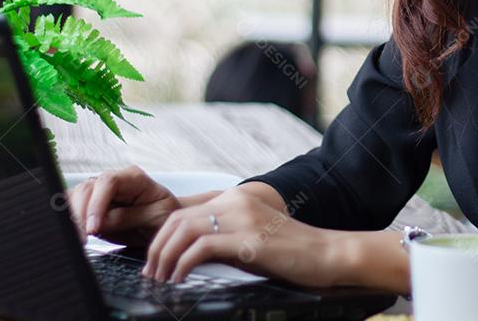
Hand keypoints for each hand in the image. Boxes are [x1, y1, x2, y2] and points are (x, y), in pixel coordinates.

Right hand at [66, 164, 180, 245]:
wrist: (163, 222)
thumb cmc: (163, 215)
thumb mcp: (155, 217)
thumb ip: (128, 217)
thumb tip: (101, 222)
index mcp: (133, 178)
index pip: (108, 181)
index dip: (97, 204)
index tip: (94, 228)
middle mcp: (113, 180)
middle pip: (86, 188)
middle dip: (80, 214)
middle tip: (82, 239)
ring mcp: (99, 191)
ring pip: (74, 197)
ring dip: (71, 218)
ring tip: (78, 240)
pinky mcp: (89, 205)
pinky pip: (71, 207)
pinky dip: (68, 220)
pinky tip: (72, 234)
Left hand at [142, 186, 336, 285]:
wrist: (327, 253)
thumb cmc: (292, 252)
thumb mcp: (252, 238)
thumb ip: (224, 238)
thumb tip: (189, 256)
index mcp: (237, 198)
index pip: (184, 213)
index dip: (161, 238)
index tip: (154, 262)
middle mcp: (237, 202)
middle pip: (177, 220)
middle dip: (156, 249)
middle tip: (150, 274)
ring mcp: (243, 218)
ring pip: (184, 231)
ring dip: (164, 258)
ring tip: (160, 279)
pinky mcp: (249, 240)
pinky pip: (201, 248)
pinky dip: (182, 265)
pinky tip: (180, 280)